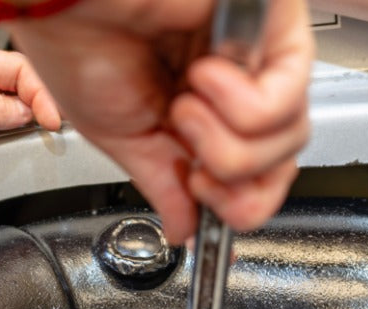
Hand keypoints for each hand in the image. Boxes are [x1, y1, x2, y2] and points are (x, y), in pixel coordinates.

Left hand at [0, 45, 61, 191]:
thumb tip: (26, 113)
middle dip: (38, 104)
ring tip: (38, 137)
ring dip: (23, 121)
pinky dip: (7, 135)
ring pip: (6, 108)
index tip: (51, 120)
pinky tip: (13, 144)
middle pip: (16, 86)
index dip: (41, 91)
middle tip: (52, 129)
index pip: (17, 68)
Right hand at [8, 0, 313, 243]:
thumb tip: (184, 228)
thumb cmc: (76, 38)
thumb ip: (164, 182)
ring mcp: (256, 49)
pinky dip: (243, 107)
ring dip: (229, 145)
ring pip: (291, 134)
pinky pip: (289, 94)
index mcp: (201, 102)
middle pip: (283, 156)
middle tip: (196, 171)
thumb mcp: (121, 135)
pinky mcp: (272, 20)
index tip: (203, 196)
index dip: (242, 201)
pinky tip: (203, 77)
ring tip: (184, 108)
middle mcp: (236, 75)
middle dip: (237, 183)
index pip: (259, 167)